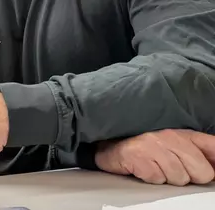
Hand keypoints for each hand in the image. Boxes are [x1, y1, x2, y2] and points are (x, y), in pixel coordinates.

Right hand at [95, 129, 214, 185]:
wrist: (110, 144)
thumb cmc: (145, 147)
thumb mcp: (176, 145)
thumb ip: (201, 153)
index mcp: (186, 134)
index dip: (213, 167)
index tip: (207, 172)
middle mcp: (172, 137)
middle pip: (202, 172)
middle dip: (190, 176)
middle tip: (173, 168)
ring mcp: (154, 145)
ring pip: (180, 179)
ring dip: (167, 178)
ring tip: (156, 167)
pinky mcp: (138, 157)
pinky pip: (158, 179)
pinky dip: (150, 178)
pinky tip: (144, 168)